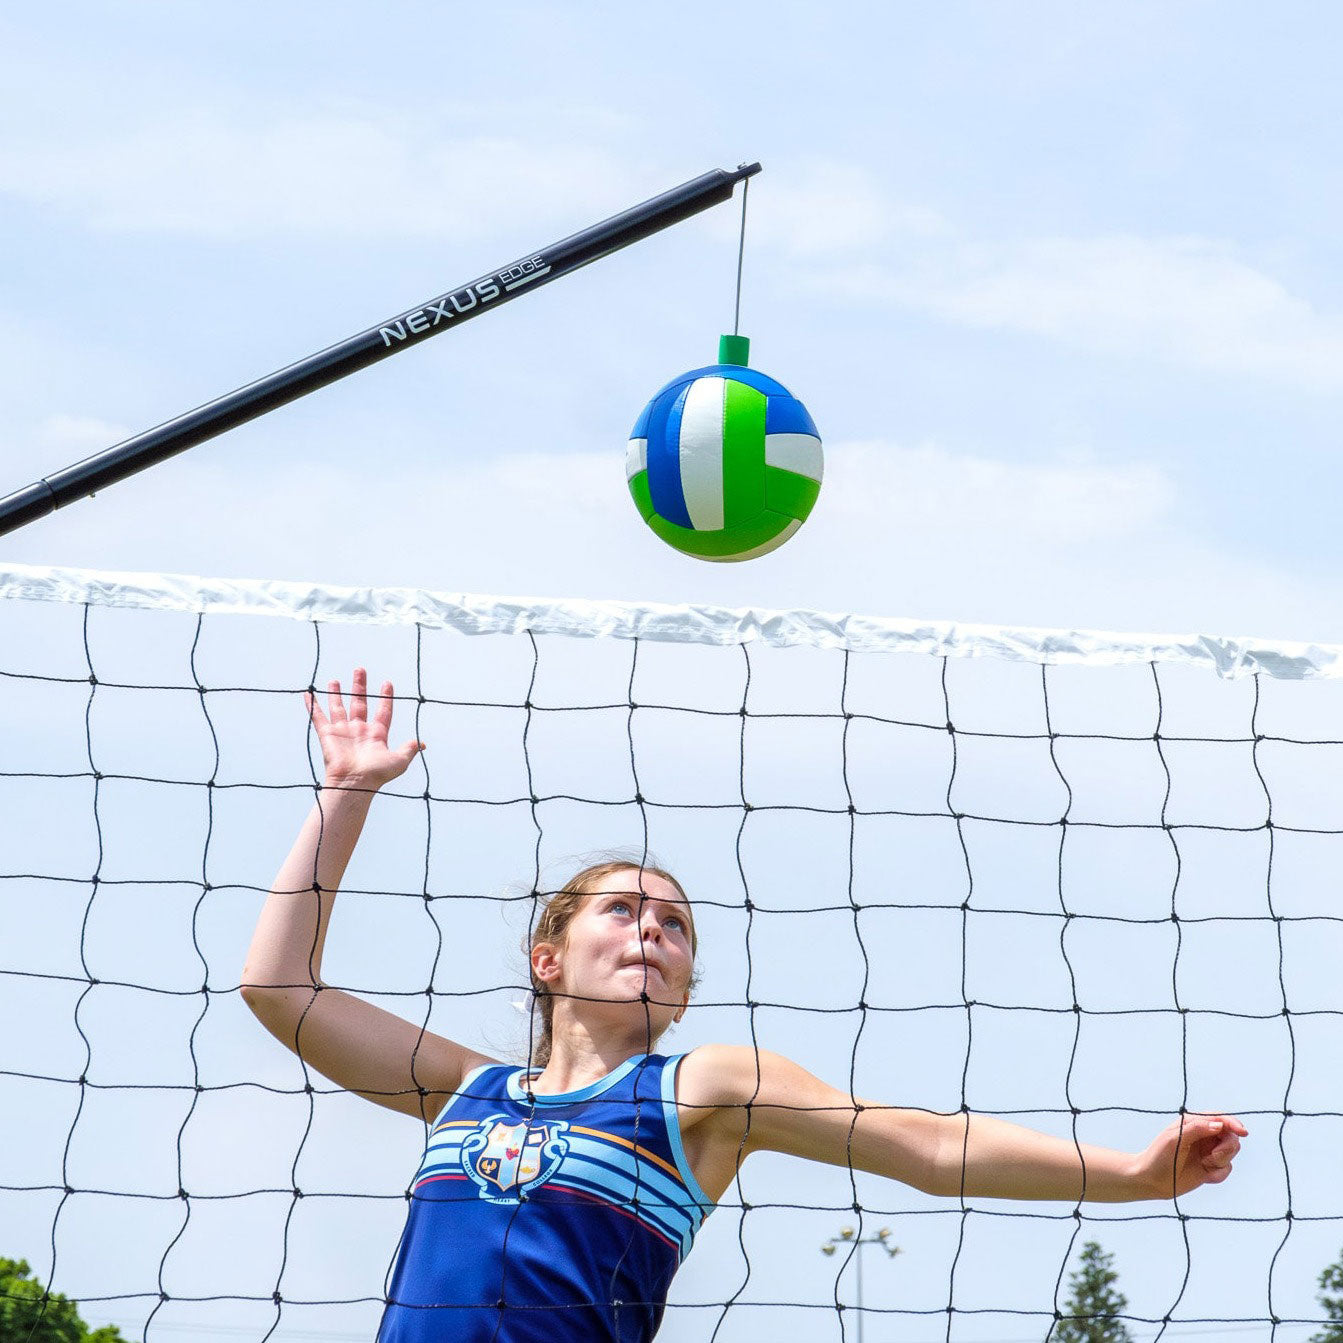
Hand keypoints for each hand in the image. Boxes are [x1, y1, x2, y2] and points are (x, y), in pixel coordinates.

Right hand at [305, 668, 423, 789]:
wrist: (354, 783)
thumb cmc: (377, 774)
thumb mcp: (399, 760)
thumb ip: (409, 749)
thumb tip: (422, 743)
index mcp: (377, 734)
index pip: (383, 711)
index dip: (386, 698)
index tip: (387, 683)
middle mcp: (359, 731)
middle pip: (359, 703)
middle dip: (359, 687)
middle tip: (360, 670)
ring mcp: (343, 732)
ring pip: (338, 707)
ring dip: (336, 694)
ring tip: (335, 680)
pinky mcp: (327, 735)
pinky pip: (318, 717)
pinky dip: (313, 706)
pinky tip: (309, 694)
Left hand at [1132, 1113, 1246, 1197]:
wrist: (1153, 1180)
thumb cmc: (1159, 1156)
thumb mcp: (1176, 1139)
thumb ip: (1197, 1129)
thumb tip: (1218, 1124)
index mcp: (1193, 1122)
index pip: (1219, 1118)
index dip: (1233, 1123)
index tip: (1242, 1132)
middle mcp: (1203, 1135)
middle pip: (1230, 1136)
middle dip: (1227, 1147)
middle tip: (1213, 1157)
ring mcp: (1208, 1151)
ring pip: (1231, 1152)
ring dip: (1221, 1161)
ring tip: (1205, 1165)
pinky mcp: (1211, 1167)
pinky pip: (1227, 1169)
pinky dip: (1219, 1174)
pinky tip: (1205, 1177)